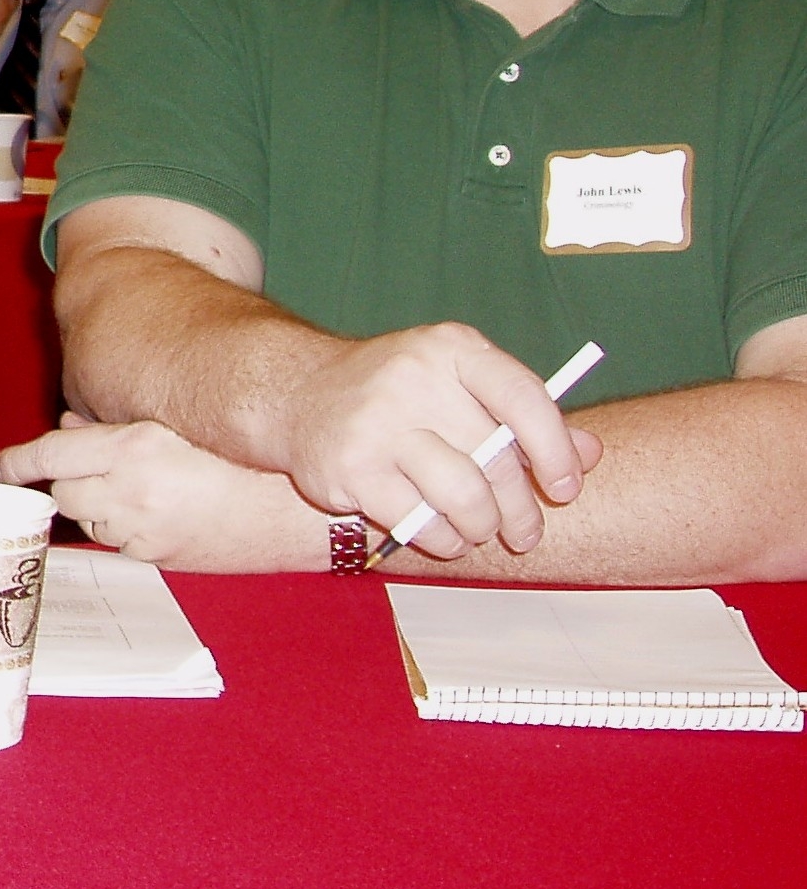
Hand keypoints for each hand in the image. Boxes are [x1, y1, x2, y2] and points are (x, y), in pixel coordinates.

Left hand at [0, 415, 323, 572]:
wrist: (298, 507)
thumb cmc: (245, 452)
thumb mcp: (178, 418)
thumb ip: (116, 421)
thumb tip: (72, 424)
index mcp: (130, 448)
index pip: (51, 455)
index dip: (18, 463)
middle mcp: (130, 493)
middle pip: (66, 493)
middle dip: (69, 480)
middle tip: (90, 464)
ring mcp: (144, 532)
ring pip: (92, 521)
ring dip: (98, 504)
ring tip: (137, 484)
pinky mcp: (161, 559)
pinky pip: (123, 542)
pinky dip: (126, 526)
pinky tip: (160, 508)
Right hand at [275, 323, 601, 558]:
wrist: (298, 395)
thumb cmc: (398, 395)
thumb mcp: (458, 384)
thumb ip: (523, 416)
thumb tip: (591, 453)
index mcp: (450, 348)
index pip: (524, 397)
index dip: (555, 450)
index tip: (565, 487)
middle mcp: (413, 378)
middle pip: (497, 459)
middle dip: (520, 509)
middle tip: (524, 531)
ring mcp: (377, 423)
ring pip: (464, 497)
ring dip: (481, 527)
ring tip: (478, 530)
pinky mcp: (350, 468)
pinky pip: (420, 522)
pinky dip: (441, 540)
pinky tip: (438, 533)